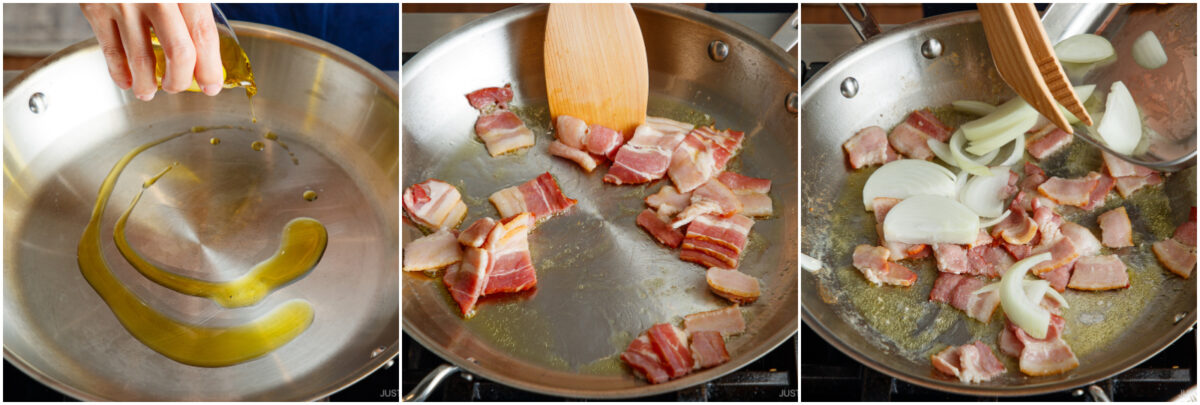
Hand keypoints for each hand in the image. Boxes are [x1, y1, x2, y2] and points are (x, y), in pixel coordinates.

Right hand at [80, 3, 222, 99]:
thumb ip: (196, 5)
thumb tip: (210, 49)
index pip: (203, 36)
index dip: (210, 67)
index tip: (212, 84)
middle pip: (178, 53)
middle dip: (182, 80)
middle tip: (181, 87)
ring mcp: (123, 3)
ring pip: (141, 59)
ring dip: (149, 84)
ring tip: (151, 91)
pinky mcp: (95, 7)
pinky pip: (110, 50)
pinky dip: (119, 72)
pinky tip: (127, 81)